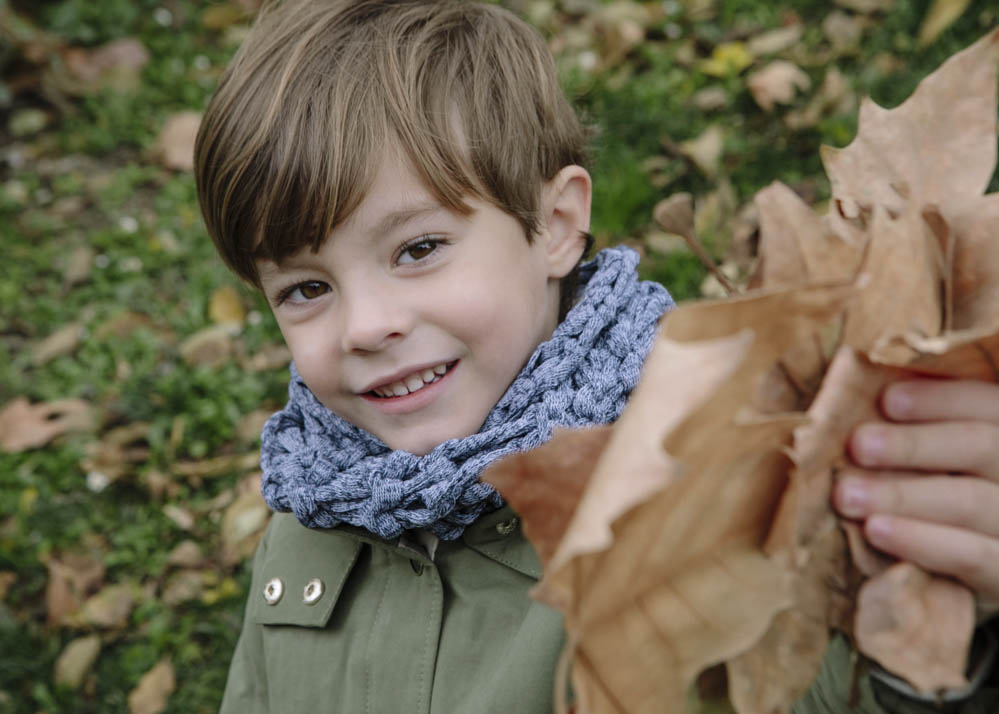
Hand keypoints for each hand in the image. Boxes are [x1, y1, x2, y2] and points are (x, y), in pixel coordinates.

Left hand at [832, 378, 998, 618]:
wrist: (987, 571)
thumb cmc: (946, 492)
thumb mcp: (946, 456)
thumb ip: (925, 429)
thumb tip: (869, 393)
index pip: (989, 404)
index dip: (940, 399)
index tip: (887, 400)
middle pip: (981, 447)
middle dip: (913, 445)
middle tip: (857, 445)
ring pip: (971, 501)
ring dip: (903, 495)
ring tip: (847, 494)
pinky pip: (973, 556)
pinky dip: (922, 541)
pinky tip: (875, 530)